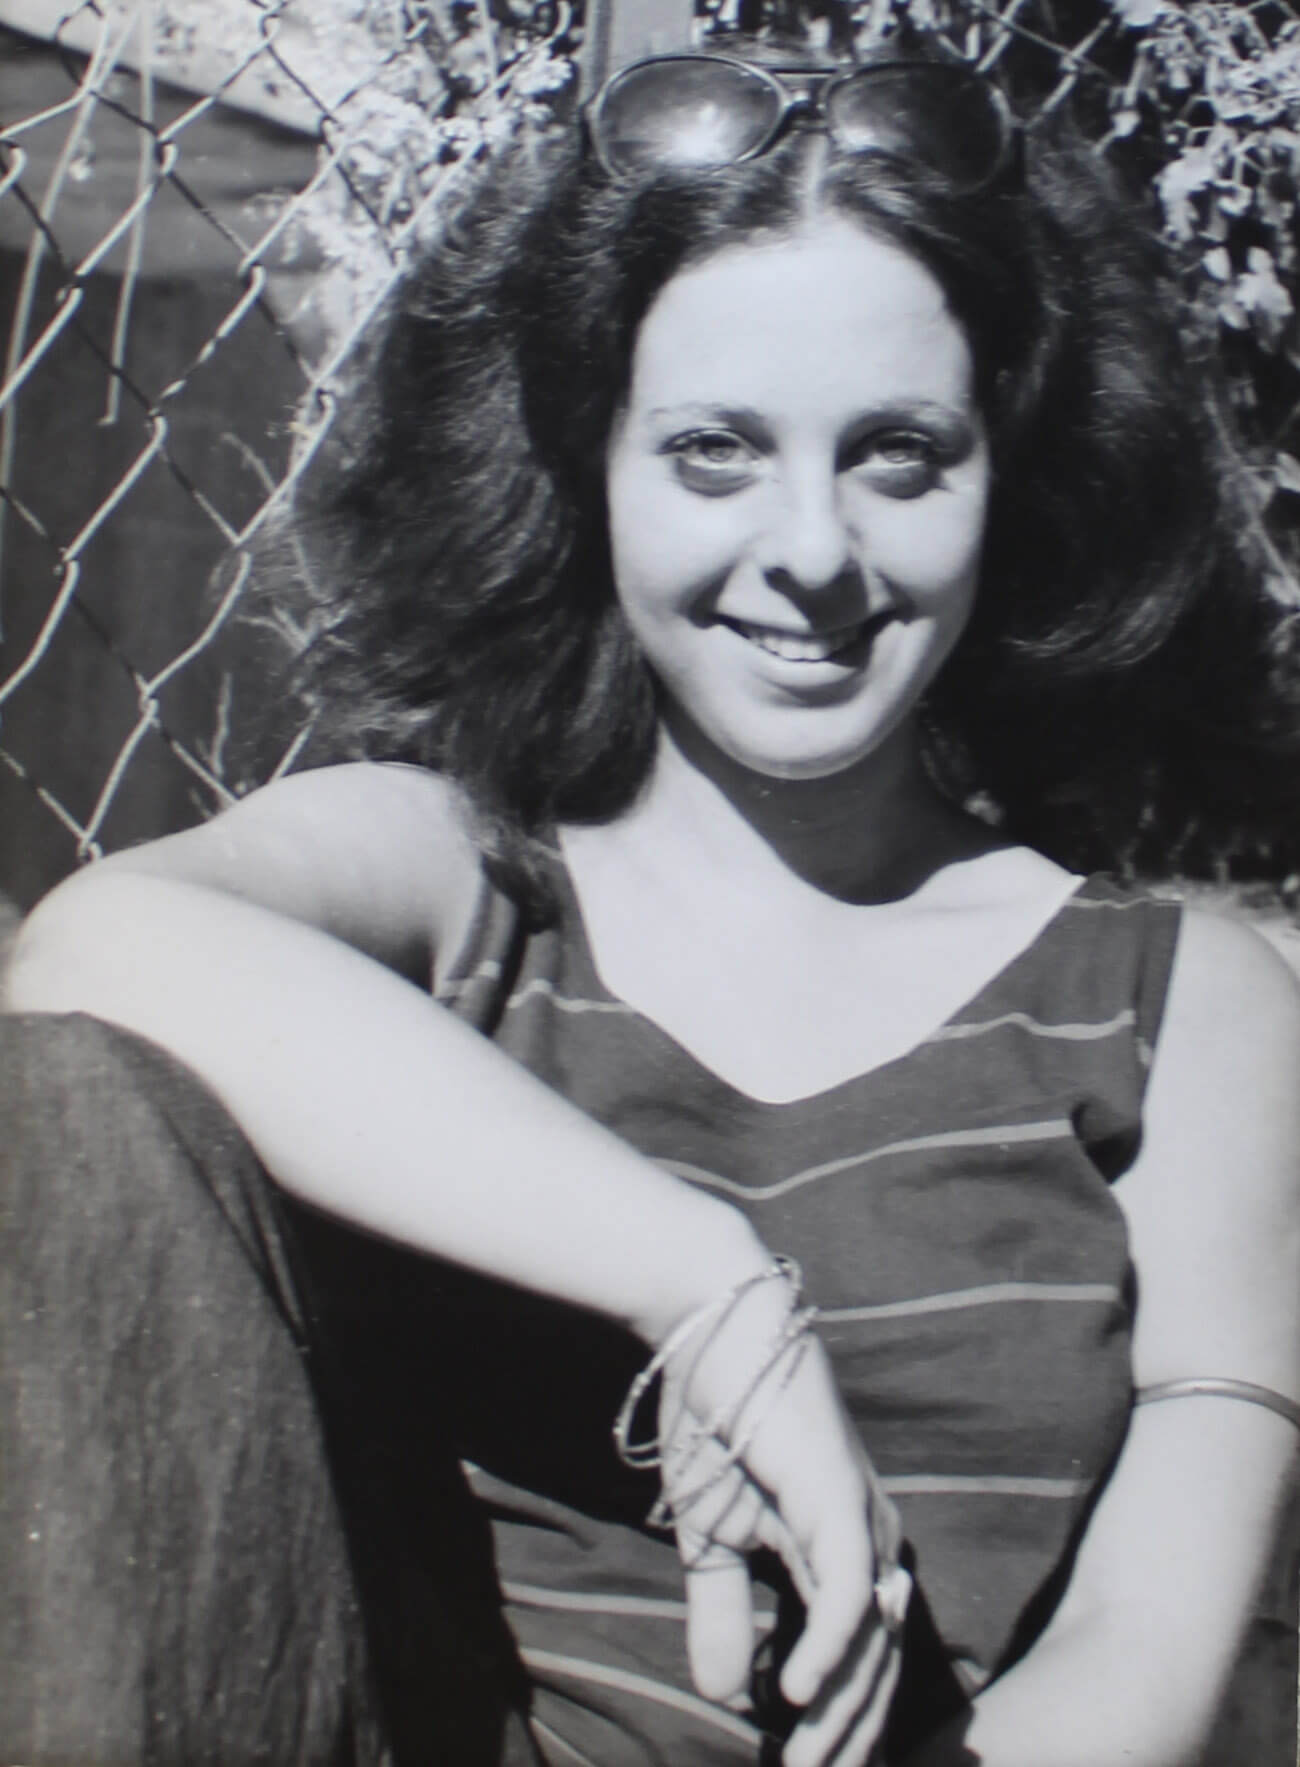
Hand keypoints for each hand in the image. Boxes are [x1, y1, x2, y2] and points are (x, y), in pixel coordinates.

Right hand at [656, 1304, 909, 1763]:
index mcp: (851, 1552)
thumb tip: (728, 1698)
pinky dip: (830, 1652)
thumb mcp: (712, 1542)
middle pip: (876, 1673)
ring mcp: (863, 1522)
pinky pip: (845, 1595)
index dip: (839, 1734)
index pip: (861, 1666)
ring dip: (837, 1721)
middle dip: (846, 1746)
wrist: (710, 1328)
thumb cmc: (715, 1423)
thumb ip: (725, 1616)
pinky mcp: (839, 1500)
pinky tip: (798, 1697)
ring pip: (868, 1648)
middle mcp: (875, 1544)